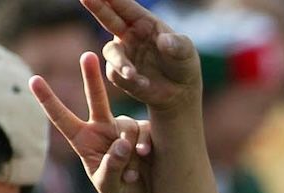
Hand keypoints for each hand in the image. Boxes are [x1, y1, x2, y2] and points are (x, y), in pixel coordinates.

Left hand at [30, 52, 152, 192]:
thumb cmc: (119, 192)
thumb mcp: (108, 185)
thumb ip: (112, 166)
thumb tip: (123, 143)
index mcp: (82, 140)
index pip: (62, 118)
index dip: (48, 100)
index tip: (33, 79)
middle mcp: (101, 129)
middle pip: (96, 99)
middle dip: (91, 77)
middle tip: (88, 56)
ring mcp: (123, 130)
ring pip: (127, 125)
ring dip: (131, 146)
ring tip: (134, 169)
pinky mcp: (145, 133)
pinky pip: (146, 132)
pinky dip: (146, 145)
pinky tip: (147, 158)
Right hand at [78, 0, 201, 113]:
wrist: (180, 93)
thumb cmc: (183, 64)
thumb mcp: (186, 52)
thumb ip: (178, 45)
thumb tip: (164, 41)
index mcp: (143, 21)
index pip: (124, 5)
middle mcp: (128, 34)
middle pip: (108, 17)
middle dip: (96, 7)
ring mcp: (122, 53)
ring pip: (111, 51)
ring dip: (119, 61)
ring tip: (132, 74)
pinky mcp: (119, 74)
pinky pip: (116, 74)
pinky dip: (129, 80)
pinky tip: (145, 84)